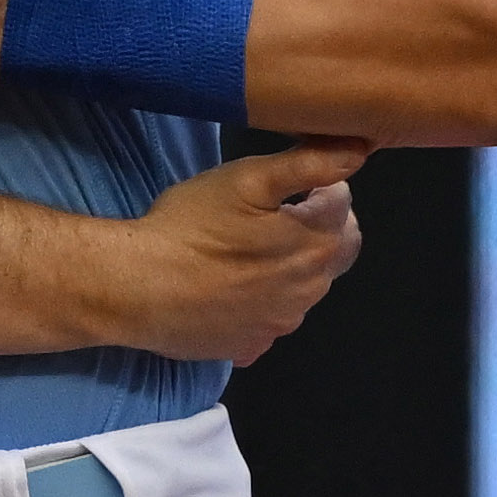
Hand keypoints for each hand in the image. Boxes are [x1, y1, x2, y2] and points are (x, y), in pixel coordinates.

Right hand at [105, 142, 364, 367]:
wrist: (139, 287)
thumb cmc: (192, 226)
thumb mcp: (249, 177)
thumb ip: (309, 163)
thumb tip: (357, 150)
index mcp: (316, 244)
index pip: (342, 204)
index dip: (319, 185)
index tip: (291, 183)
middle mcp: (309, 290)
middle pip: (332, 251)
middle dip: (317, 228)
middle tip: (276, 214)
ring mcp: (280, 324)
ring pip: (303, 288)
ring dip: (291, 267)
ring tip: (247, 249)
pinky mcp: (251, 345)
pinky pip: (269, 321)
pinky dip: (262, 302)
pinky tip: (231, 287)